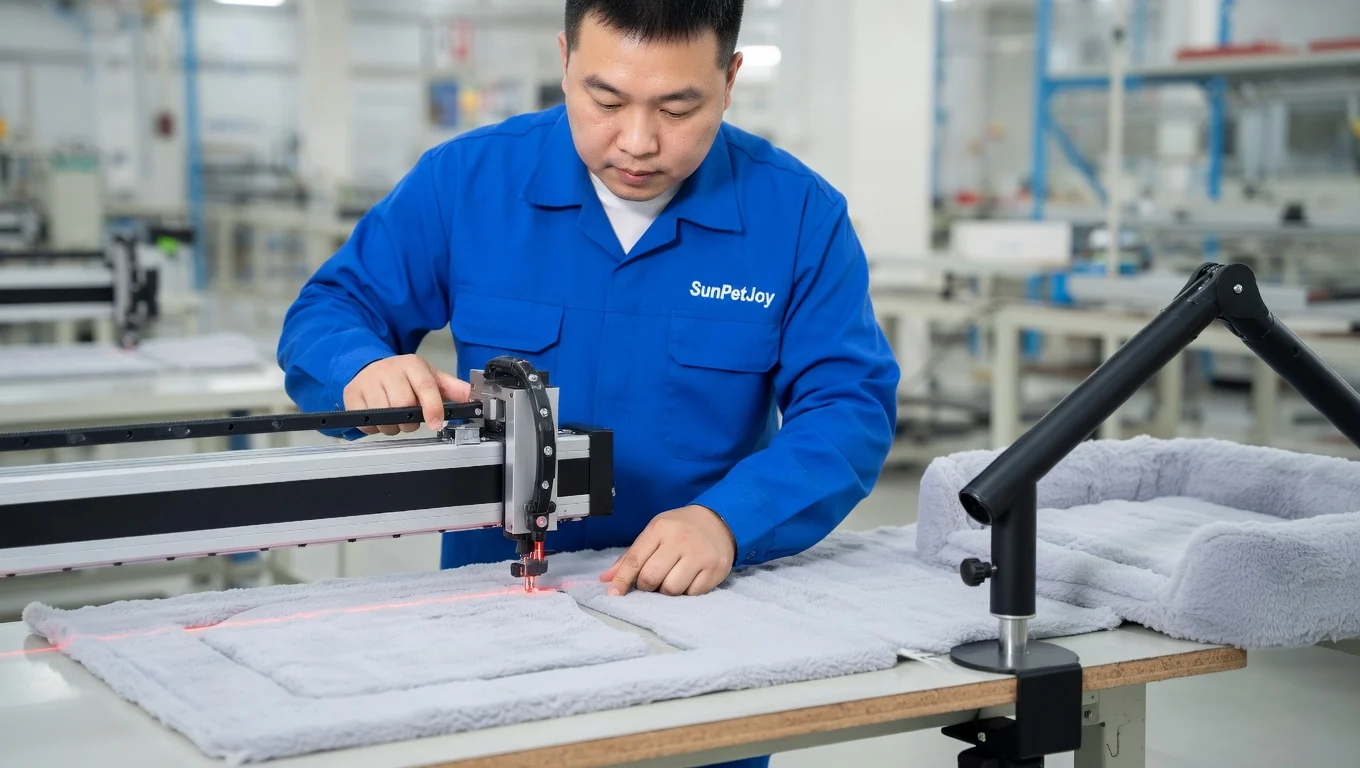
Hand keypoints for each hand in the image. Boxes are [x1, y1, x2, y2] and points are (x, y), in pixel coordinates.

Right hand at [343, 354, 471, 434]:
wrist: (370, 367)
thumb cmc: (404, 376)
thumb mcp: (430, 377)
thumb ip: (453, 389)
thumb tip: (474, 398)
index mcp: (412, 364)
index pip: (425, 387)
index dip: (433, 408)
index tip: (436, 423)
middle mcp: (389, 370)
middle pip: (403, 405)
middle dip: (411, 421)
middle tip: (410, 419)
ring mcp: (368, 381)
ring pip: (384, 416)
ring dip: (393, 426)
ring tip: (395, 418)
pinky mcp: (352, 394)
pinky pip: (366, 422)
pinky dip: (375, 428)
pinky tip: (379, 418)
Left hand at [600, 505, 736, 596]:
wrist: (719, 521)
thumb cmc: (680, 529)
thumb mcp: (655, 533)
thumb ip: (632, 556)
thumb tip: (607, 579)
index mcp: (660, 528)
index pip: (635, 560)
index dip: (622, 580)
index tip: (613, 595)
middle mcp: (680, 540)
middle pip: (651, 578)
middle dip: (648, 586)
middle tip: (655, 579)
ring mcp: (699, 554)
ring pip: (671, 589)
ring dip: (668, 590)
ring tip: (673, 577)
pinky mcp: (715, 568)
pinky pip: (692, 593)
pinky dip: (687, 591)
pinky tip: (690, 578)